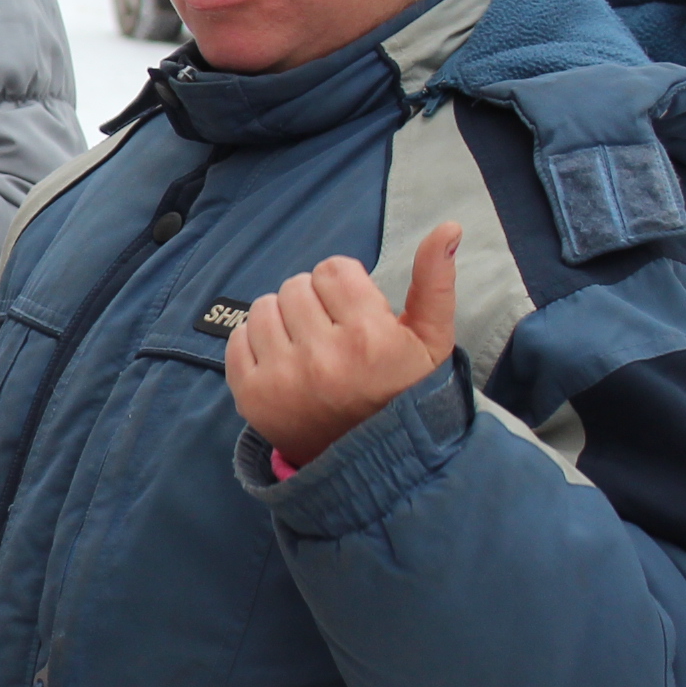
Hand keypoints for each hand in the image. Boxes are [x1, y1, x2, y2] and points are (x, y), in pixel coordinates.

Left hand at [224, 223, 461, 468]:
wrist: (372, 460)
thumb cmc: (402, 391)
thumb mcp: (431, 341)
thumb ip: (435, 281)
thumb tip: (447, 226)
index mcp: (368, 338)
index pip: (333, 269)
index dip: (345, 287)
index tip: (355, 313)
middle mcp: (322, 357)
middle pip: (297, 285)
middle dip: (315, 302)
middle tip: (333, 333)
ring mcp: (282, 378)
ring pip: (265, 306)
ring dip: (285, 319)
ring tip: (309, 346)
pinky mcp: (251, 395)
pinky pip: (238, 337)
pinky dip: (257, 342)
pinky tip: (285, 361)